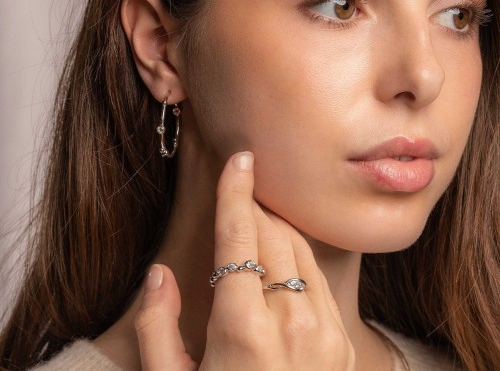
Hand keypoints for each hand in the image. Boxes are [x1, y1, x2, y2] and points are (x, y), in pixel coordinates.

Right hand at [134, 152, 354, 369]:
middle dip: (253, 207)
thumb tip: (160, 276)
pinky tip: (278, 259)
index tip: (240, 158)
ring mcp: (325, 330)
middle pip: (272, 233)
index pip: (240, 235)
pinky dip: (296, 255)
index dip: (237, 190)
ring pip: (298, 248)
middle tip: (236, 197)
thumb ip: (156, 329)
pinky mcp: (342, 340)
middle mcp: (291, 320)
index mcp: (243, 328)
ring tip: (252, 226)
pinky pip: (317, 276)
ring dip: (274, 228)